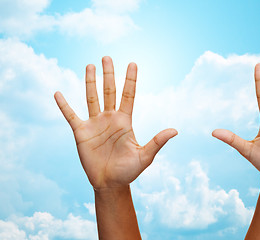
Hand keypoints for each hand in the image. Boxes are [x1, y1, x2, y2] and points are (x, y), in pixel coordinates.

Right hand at [55, 56, 176, 189]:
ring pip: (91, 98)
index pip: (128, 95)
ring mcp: (95, 124)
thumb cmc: (129, 171)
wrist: (110, 184)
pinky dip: (64, 105)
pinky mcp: (81, 133)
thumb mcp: (145, 156)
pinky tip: (58, 93)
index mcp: (125, 121)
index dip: (130, 80)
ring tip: (89, 65)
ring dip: (90, 82)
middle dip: (108, 74)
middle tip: (107, 57)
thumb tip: (175, 131)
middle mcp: (110, 118)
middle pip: (109, 91)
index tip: (133, 63)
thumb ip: (157, 142)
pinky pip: (71, 116)